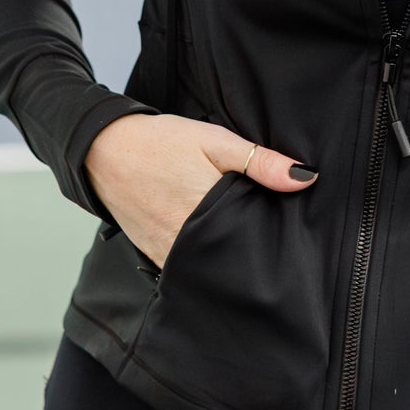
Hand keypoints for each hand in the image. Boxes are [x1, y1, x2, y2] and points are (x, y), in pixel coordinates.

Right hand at [85, 113, 316, 267]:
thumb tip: (305, 178)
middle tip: (271, 242)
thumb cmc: (161, 142)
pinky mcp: (155, 258)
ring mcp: (169, 255)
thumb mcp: (215, 141)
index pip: (254, 239)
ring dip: (227, 258)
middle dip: (253, 253)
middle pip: (234, 258)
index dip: (274, 238)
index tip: (290, 235)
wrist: (104, 151)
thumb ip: (260, 162)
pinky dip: (202, 260)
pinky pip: (187, 268)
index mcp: (208, 212)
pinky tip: (213, 246)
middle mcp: (188, 242)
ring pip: (210, 268)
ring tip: (244, 244)